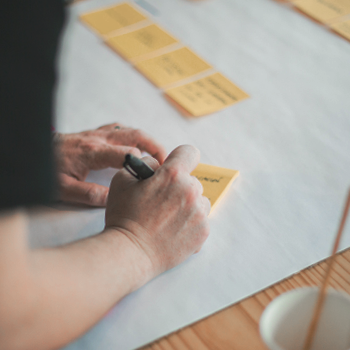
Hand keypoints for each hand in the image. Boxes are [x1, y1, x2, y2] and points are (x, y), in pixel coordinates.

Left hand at [54, 123, 166, 206]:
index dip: (145, 163)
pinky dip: (133, 135)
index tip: (155, 176)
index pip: (128, 152)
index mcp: (94, 152)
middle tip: (167, 161)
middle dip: (155, 146)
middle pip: (136, 134)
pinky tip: (137, 145)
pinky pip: (120, 129)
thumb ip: (89, 194)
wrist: (34, 151)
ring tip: (158, 154)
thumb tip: (114, 199)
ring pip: (130, 129)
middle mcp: (99, 139)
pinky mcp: (95, 133)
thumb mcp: (63, 188)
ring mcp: (98, 133)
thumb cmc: (48, 170)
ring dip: (147, 140)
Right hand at [105, 145, 210, 275]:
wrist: (130, 252)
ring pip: (200, 200)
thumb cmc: (124, 216)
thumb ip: (145, 164)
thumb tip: (159, 164)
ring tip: (168, 218)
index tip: (174, 167)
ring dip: (188, 204)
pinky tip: (173, 230)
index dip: (180, 158)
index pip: (189, 152)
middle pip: (193, 180)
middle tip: (162, 201)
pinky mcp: (203, 231)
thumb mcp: (123, 179)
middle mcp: (190, 191)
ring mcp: (199, 213)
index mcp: (172, 175)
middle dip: (179, 186)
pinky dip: (190, 223)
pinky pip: (201, 219)